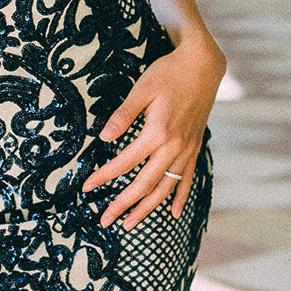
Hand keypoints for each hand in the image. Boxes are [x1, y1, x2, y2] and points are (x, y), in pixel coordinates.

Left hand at [82, 32, 223, 228]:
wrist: (203, 66)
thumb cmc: (169, 73)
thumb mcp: (142, 89)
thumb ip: (123, 115)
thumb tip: (103, 137)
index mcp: (157, 132)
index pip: (124, 162)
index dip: (104, 177)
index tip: (86, 188)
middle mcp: (174, 146)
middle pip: (145, 184)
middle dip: (123, 204)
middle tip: (105, 221)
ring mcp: (187, 150)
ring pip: (166, 187)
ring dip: (147, 208)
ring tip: (130, 224)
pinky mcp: (195, 147)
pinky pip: (188, 178)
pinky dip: (180, 197)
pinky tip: (173, 213)